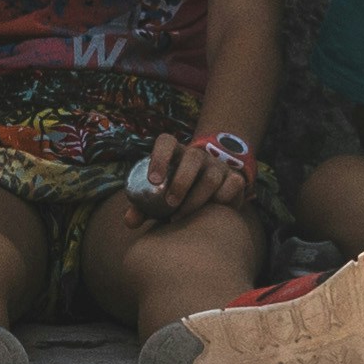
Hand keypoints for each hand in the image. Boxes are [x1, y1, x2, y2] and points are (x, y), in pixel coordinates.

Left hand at [128, 130, 254, 224]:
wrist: (209, 197)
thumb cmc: (174, 196)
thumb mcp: (157, 199)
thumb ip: (142, 207)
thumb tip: (129, 221)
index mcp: (174, 153)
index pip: (167, 142)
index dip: (159, 157)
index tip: (153, 181)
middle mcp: (197, 156)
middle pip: (192, 157)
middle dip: (181, 181)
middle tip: (170, 204)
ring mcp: (217, 166)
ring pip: (211, 176)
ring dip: (196, 198)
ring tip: (182, 217)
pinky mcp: (234, 179)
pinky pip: (233, 185)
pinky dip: (222, 200)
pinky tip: (212, 213)